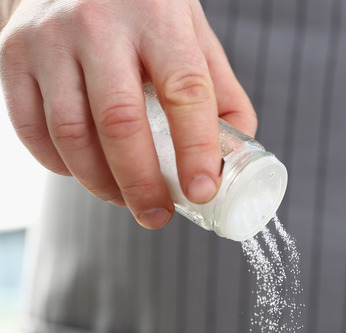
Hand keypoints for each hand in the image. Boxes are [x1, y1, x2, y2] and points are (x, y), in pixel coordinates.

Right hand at [0, 0, 255, 227]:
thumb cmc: (143, 7)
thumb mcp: (192, 32)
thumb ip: (219, 89)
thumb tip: (238, 153)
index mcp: (158, 16)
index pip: (185, 91)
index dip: (197, 149)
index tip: (203, 191)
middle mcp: (99, 24)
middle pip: (120, 122)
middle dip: (142, 183)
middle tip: (158, 215)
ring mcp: (49, 39)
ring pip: (71, 134)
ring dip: (101, 183)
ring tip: (126, 200)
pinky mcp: (13, 56)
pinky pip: (32, 129)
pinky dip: (61, 166)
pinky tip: (87, 173)